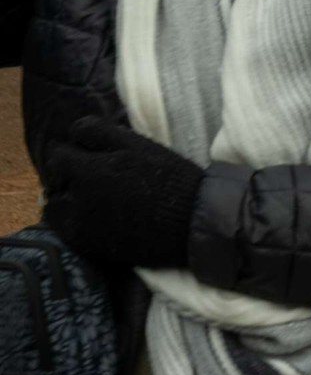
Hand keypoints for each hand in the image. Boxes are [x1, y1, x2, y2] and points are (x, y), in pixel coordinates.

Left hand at [41, 117, 203, 270]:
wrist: (191, 222)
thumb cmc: (169, 178)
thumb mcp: (139, 144)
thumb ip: (100, 133)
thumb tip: (73, 131)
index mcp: (89, 169)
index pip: (59, 155)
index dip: (72, 153)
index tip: (85, 156)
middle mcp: (79, 196)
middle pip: (55, 181)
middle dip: (67, 176)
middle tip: (90, 177)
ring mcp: (82, 223)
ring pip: (55, 207)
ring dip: (66, 200)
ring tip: (89, 199)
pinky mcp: (90, 244)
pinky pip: (66, 230)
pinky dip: (74, 221)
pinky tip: (95, 217)